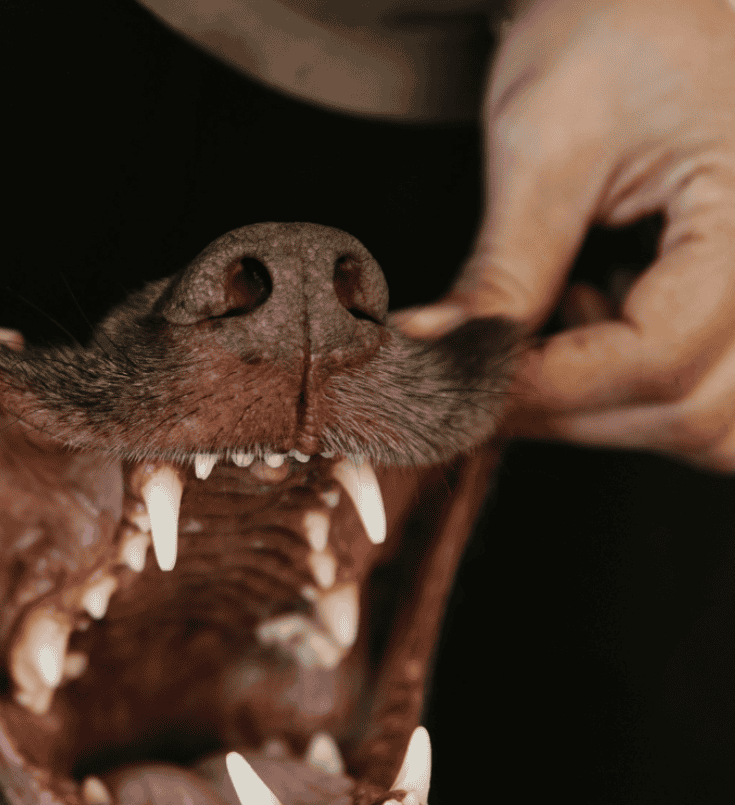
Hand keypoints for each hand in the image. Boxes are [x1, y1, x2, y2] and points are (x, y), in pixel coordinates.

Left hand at [397, 0, 734, 471]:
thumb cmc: (621, 22)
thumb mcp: (546, 137)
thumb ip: (504, 269)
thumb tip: (437, 358)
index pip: (656, 359)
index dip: (546, 391)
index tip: (462, 391)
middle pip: (689, 411)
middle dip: (569, 411)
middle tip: (484, 380)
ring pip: (710, 423)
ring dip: (612, 412)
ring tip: (555, 334)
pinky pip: (715, 395)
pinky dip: (646, 395)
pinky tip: (596, 326)